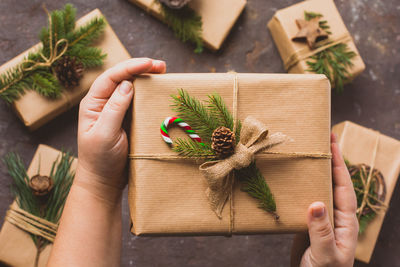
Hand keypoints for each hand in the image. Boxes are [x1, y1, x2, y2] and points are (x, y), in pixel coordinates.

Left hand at [76, 58, 165, 202]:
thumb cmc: (100, 160)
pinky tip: (159, 93)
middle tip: (162, 67)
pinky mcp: (127, 120)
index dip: (131, 67)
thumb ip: (114, 109)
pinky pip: (139, 103)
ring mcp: (116, 112)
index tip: (150, 64)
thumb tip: (126, 85)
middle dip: (141, 69)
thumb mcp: (105, 134)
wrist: (104, 182)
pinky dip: (149, 95)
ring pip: (132, 89)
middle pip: (122, 78)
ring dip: (147, 80)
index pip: (111, 77)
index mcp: (93, 103)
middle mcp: (104, 103)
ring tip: (163, 74)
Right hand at [292, 133, 358, 266]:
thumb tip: (316, 202)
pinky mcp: (308, 225)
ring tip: (305, 155)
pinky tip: (292, 181)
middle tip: (320, 140)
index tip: (332, 142)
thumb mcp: (326, 254)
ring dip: (314, 172)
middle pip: (333, 183)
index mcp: (345, 221)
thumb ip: (322, 230)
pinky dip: (300, 187)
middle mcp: (335, 217)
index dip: (338, 163)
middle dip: (329, 161)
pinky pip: (305, 200)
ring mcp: (322, 220)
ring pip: (319, 190)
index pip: (343, 186)